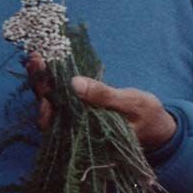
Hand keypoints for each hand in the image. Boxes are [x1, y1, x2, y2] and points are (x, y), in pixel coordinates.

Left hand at [26, 52, 175, 149]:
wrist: (157, 127)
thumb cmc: (145, 116)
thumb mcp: (129, 103)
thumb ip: (103, 96)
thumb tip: (75, 83)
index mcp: (84, 134)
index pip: (54, 117)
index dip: (43, 93)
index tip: (39, 69)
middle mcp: (76, 131)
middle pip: (48, 108)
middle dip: (40, 83)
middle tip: (35, 58)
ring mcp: (77, 122)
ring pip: (52, 103)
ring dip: (44, 80)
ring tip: (37, 58)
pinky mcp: (81, 112)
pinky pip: (62, 98)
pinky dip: (54, 81)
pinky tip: (49, 64)